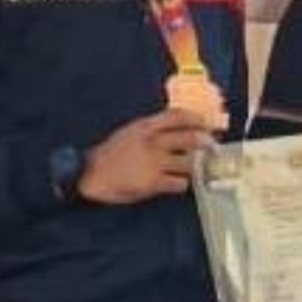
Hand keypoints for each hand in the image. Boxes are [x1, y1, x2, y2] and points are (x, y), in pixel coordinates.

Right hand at [75, 109, 216, 203]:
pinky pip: (180, 183)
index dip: (196, 119)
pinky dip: (182, 184)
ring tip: (196, 168)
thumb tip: (174, 131)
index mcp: (145, 127)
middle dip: (206, 142)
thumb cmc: (109, 154)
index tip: (206, 123)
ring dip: (197, 166)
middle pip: (190, 138)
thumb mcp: (129, 133)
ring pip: (190, 163)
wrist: (89, 174)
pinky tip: (177, 184)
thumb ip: (150, 131)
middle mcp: (153, 143)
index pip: (178, 116)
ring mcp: (154, 163)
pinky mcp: (154, 183)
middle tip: (211, 147)